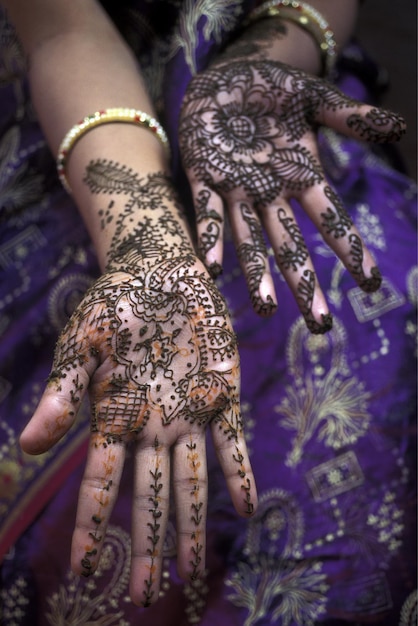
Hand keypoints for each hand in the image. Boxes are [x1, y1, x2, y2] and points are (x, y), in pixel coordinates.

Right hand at [20, 168, 255, 606]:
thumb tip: (30, 445)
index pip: (101, 482)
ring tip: (193, 571)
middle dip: (149, 543)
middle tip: (147, 595)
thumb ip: (61, 394)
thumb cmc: (112, 306)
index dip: (92, 525)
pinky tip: (244, 508)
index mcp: (114, 418)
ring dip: (192, 523)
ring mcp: (189, 414)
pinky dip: (238, 472)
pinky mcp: (221, 394)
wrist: (157, 271)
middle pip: (149, 494)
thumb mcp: (79, 346)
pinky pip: (232, 441)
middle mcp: (152, 426)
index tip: (84, 570)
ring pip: (191, 479)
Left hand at [179, 59, 405, 332]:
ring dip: (256, 272)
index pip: (331, 219)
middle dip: (304, 283)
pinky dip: (210, 236)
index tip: (371, 283)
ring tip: (266, 308)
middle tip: (320, 325)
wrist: (225, 77)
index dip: (350, 249)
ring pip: (248, 239)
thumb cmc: (273, 91)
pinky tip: (212, 267)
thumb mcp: (316, 99)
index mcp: (300, 177)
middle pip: (290, 245)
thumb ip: (349, 117)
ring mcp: (236, 189)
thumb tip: (399, 126)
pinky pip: (207, 210)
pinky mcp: (203, 175)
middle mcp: (270, 193)